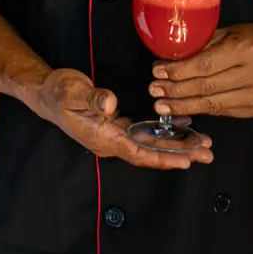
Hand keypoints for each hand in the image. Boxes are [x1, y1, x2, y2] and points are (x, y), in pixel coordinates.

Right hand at [23, 67, 213, 168]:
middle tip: (207, 153)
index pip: (138, 153)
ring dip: (175, 145)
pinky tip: (181, 126)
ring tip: (202, 144)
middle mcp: (111, 141)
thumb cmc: (58, 92)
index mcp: (102, 138)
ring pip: (150, 145)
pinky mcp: (116, 126)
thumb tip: (111, 104)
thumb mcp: (72, 92)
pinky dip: (163, 132)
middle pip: (150, 154)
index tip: (186, 161)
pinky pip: (144, 134)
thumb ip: (93, 99)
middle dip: (179, 155)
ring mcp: (114, 135)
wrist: (45, 92)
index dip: (163, 158)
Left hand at [150, 23, 252, 119]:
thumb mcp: (228, 33)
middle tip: (154, 90)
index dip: (178, 72)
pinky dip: (202, 110)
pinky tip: (185, 108)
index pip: (205, 65)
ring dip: (184, 106)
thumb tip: (168, 60)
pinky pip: (223, 111)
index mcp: (246, 50)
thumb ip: (202, 46)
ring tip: (162, 105)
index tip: (157, 72)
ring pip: (213, 105)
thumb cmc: (252, 38)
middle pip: (206, 88)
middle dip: (176, 91)